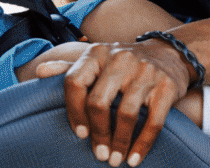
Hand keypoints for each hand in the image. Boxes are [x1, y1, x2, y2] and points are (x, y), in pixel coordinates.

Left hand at [56, 41, 192, 166]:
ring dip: (119, 143)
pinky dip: (142, 144)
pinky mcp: (166, 86)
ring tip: (115, 160)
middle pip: (98, 102)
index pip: (75, 82)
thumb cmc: (123, 63)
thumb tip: (40, 72)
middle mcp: (120, 59)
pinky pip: (153, 122)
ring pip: (126, 114)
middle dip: (97, 133)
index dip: (73, 111)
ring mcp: (145, 72)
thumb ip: (69, 68)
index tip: (80, 133)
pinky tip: (134, 158)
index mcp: (97, 53)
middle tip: (99, 153)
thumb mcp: (96, 59)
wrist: (169, 53)